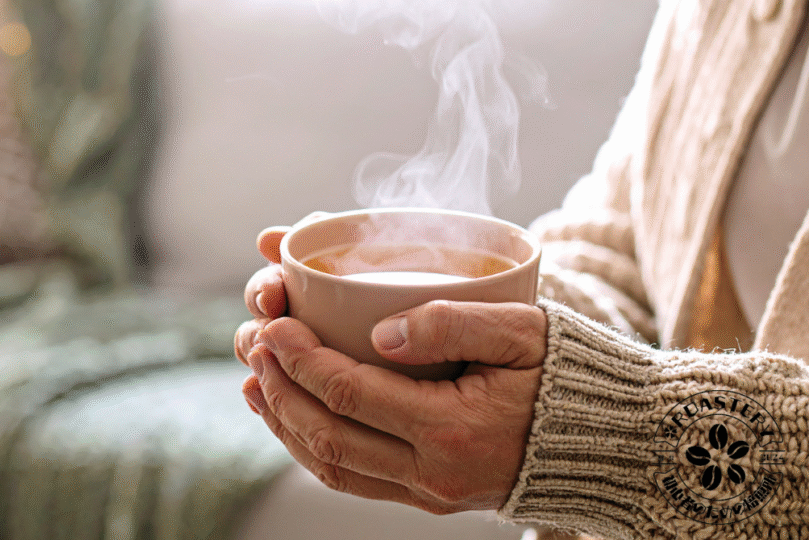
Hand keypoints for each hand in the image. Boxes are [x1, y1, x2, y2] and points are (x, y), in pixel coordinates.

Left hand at [235, 227, 547, 513]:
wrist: (610, 442)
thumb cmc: (567, 372)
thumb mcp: (524, 330)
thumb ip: (453, 323)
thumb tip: (381, 332)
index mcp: (453, 427)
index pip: (350, 392)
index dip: (301, 358)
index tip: (275, 323)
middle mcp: (434, 472)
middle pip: (328, 436)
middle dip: (281, 388)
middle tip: (255, 344)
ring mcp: (429, 491)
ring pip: (332, 466)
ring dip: (285, 422)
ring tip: (256, 381)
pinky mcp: (430, 496)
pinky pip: (354, 479)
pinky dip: (312, 447)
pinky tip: (294, 416)